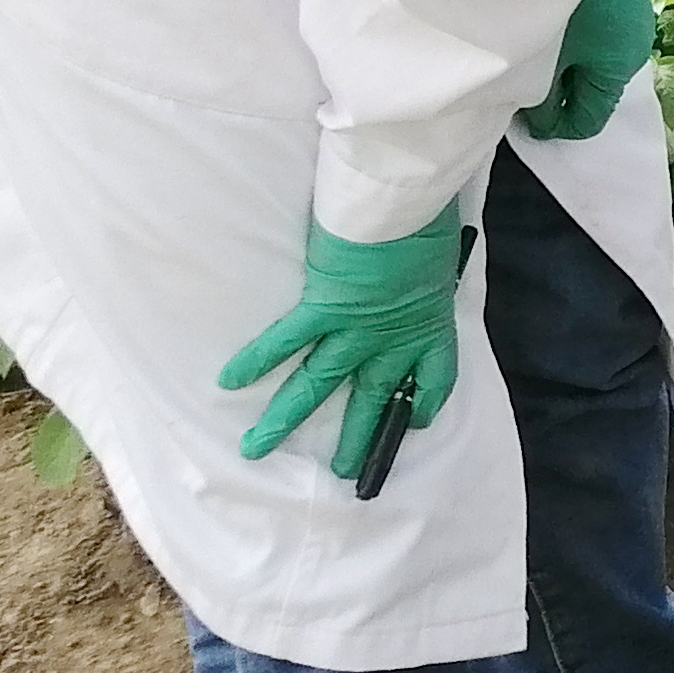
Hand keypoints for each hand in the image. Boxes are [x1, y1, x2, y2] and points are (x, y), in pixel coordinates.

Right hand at [219, 208, 466, 467]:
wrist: (412, 201)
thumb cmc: (432, 219)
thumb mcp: (444, 258)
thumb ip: (426, 278)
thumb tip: (415, 270)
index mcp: (429, 326)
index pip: (436, 380)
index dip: (426, 405)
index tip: (416, 420)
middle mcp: (393, 338)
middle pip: (374, 399)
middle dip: (356, 436)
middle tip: (343, 471)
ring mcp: (356, 327)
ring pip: (317, 383)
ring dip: (285, 417)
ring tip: (258, 447)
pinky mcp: (325, 306)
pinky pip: (287, 339)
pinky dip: (257, 358)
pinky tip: (230, 379)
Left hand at [523, 0, 657, 141]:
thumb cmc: (575, 6)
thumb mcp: (551, 55)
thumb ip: (544, 95)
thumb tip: (540, 119)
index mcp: (614, 77)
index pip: (588, 121)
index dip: (557, 127)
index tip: (529, 121)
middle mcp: (631, 61)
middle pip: (594, 94)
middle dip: (563, 96)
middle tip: (528, 89)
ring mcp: (634, 35)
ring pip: (598, 68)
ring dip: (573, 70)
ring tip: (543, 59)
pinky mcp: (629, 13)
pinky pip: (604, 45)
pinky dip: (584, 49)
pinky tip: (564, 34)